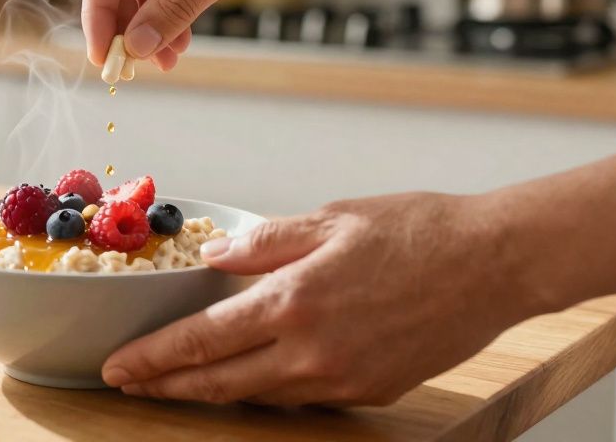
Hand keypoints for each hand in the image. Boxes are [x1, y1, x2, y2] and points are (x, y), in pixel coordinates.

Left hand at [101, 191, 538, 405]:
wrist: (496, 264)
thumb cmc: (420, 231)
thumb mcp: (332, 218)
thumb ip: (266, 242)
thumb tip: (214, 256)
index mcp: (296, 301)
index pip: (202, 341)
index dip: (154, 358)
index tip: (119, 365)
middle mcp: (314, 352)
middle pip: (219, 382)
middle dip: (167, 386)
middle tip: (129, 384)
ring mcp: (344, 379)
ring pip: (259, 395)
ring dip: (212, 391)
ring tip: (177, 381)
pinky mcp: (372, 391)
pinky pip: (303, 398)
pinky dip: (266, 388)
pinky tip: (249, 375)